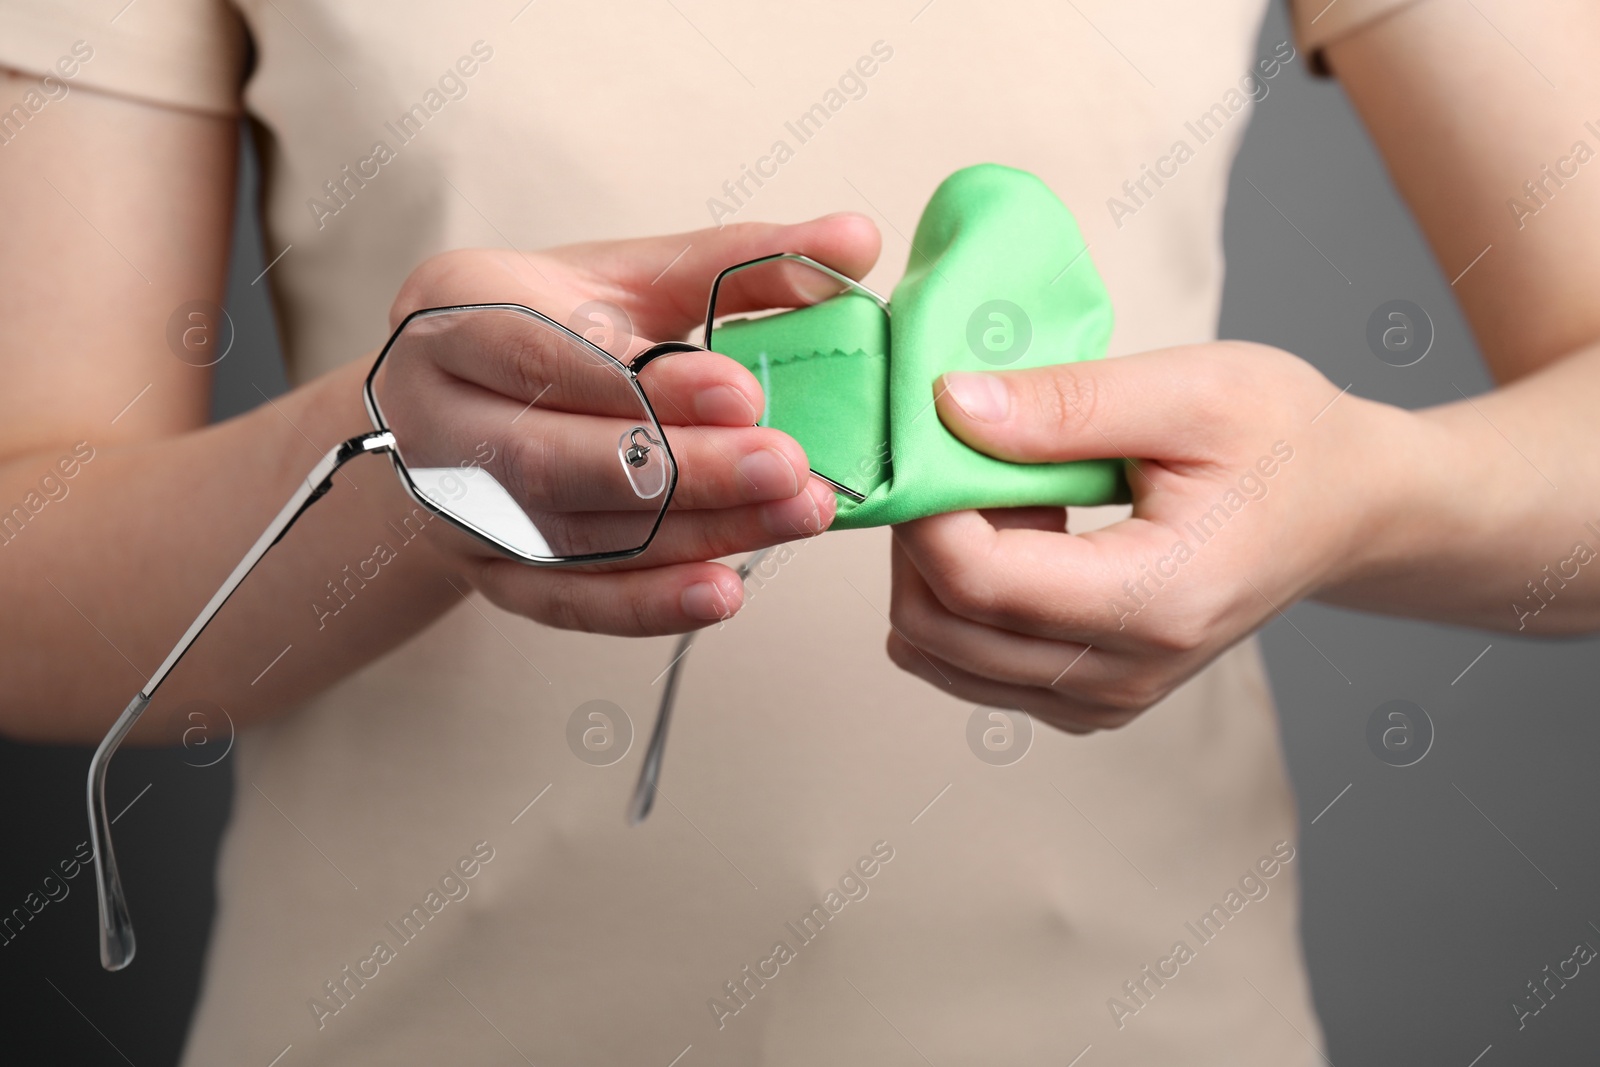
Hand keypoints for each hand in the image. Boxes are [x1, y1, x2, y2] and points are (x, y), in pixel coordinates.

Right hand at [384, 213, 881, 635]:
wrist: (453, 407)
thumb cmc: (553, 329)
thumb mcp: (631, 278)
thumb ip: (741, 261)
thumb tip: (858, 239)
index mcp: (454, 311)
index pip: (544, 352)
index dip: (643, 381)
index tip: (744, 392)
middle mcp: (433, 415)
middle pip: (556, 457)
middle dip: (684, 469)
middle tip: (790, 468)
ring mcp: (452, 506)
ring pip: (571, 535)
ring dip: (691, 534)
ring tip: (793, 517)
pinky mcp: (483, 574)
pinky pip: (565, 601)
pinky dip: (645, 604)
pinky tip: (724, 591)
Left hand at [886, 341, 1415, 732]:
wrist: (1350, 508)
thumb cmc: (1286, 438)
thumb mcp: (1190, 390)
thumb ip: (1066, 403)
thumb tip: (949, 406)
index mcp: (1157, 601)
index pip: (978, 581)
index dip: (923, 509)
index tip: (926, 434)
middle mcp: (1127, 673)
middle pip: (942, 630)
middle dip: (915, 539)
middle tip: (957, 455)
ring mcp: (1108, 698)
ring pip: (944, 655)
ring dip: (935, 570)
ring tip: (1002, 496)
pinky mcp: (1093, 700)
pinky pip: (976, 667)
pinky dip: (964, 602)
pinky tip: (1020, 538)